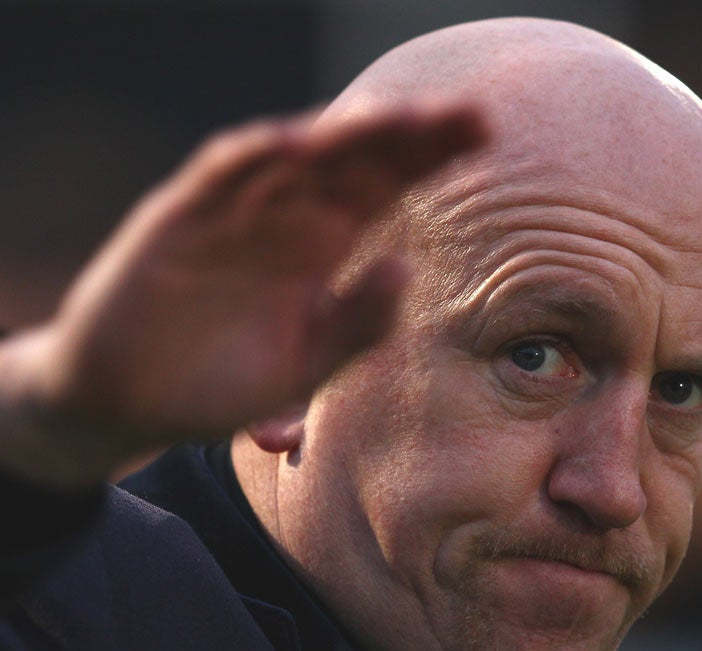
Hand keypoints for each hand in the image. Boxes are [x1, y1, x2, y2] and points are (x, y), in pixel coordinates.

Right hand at [0, 102, 486, 483]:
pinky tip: (299, 145)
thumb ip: (359, 325)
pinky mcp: (178, 221)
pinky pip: (219, 180)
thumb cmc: (223, 381)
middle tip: (470, 112)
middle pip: (353, 160)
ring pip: (296, 158)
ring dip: (347, 137)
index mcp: (321, 243)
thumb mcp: (307, 366)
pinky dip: (254, 159)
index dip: (429, 154)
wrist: (132, 402)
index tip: (485, 131)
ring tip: (405, 120)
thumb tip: (405, 268)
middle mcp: (284, 216)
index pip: (384, 183)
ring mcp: (232, 212)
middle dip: (409, 134)